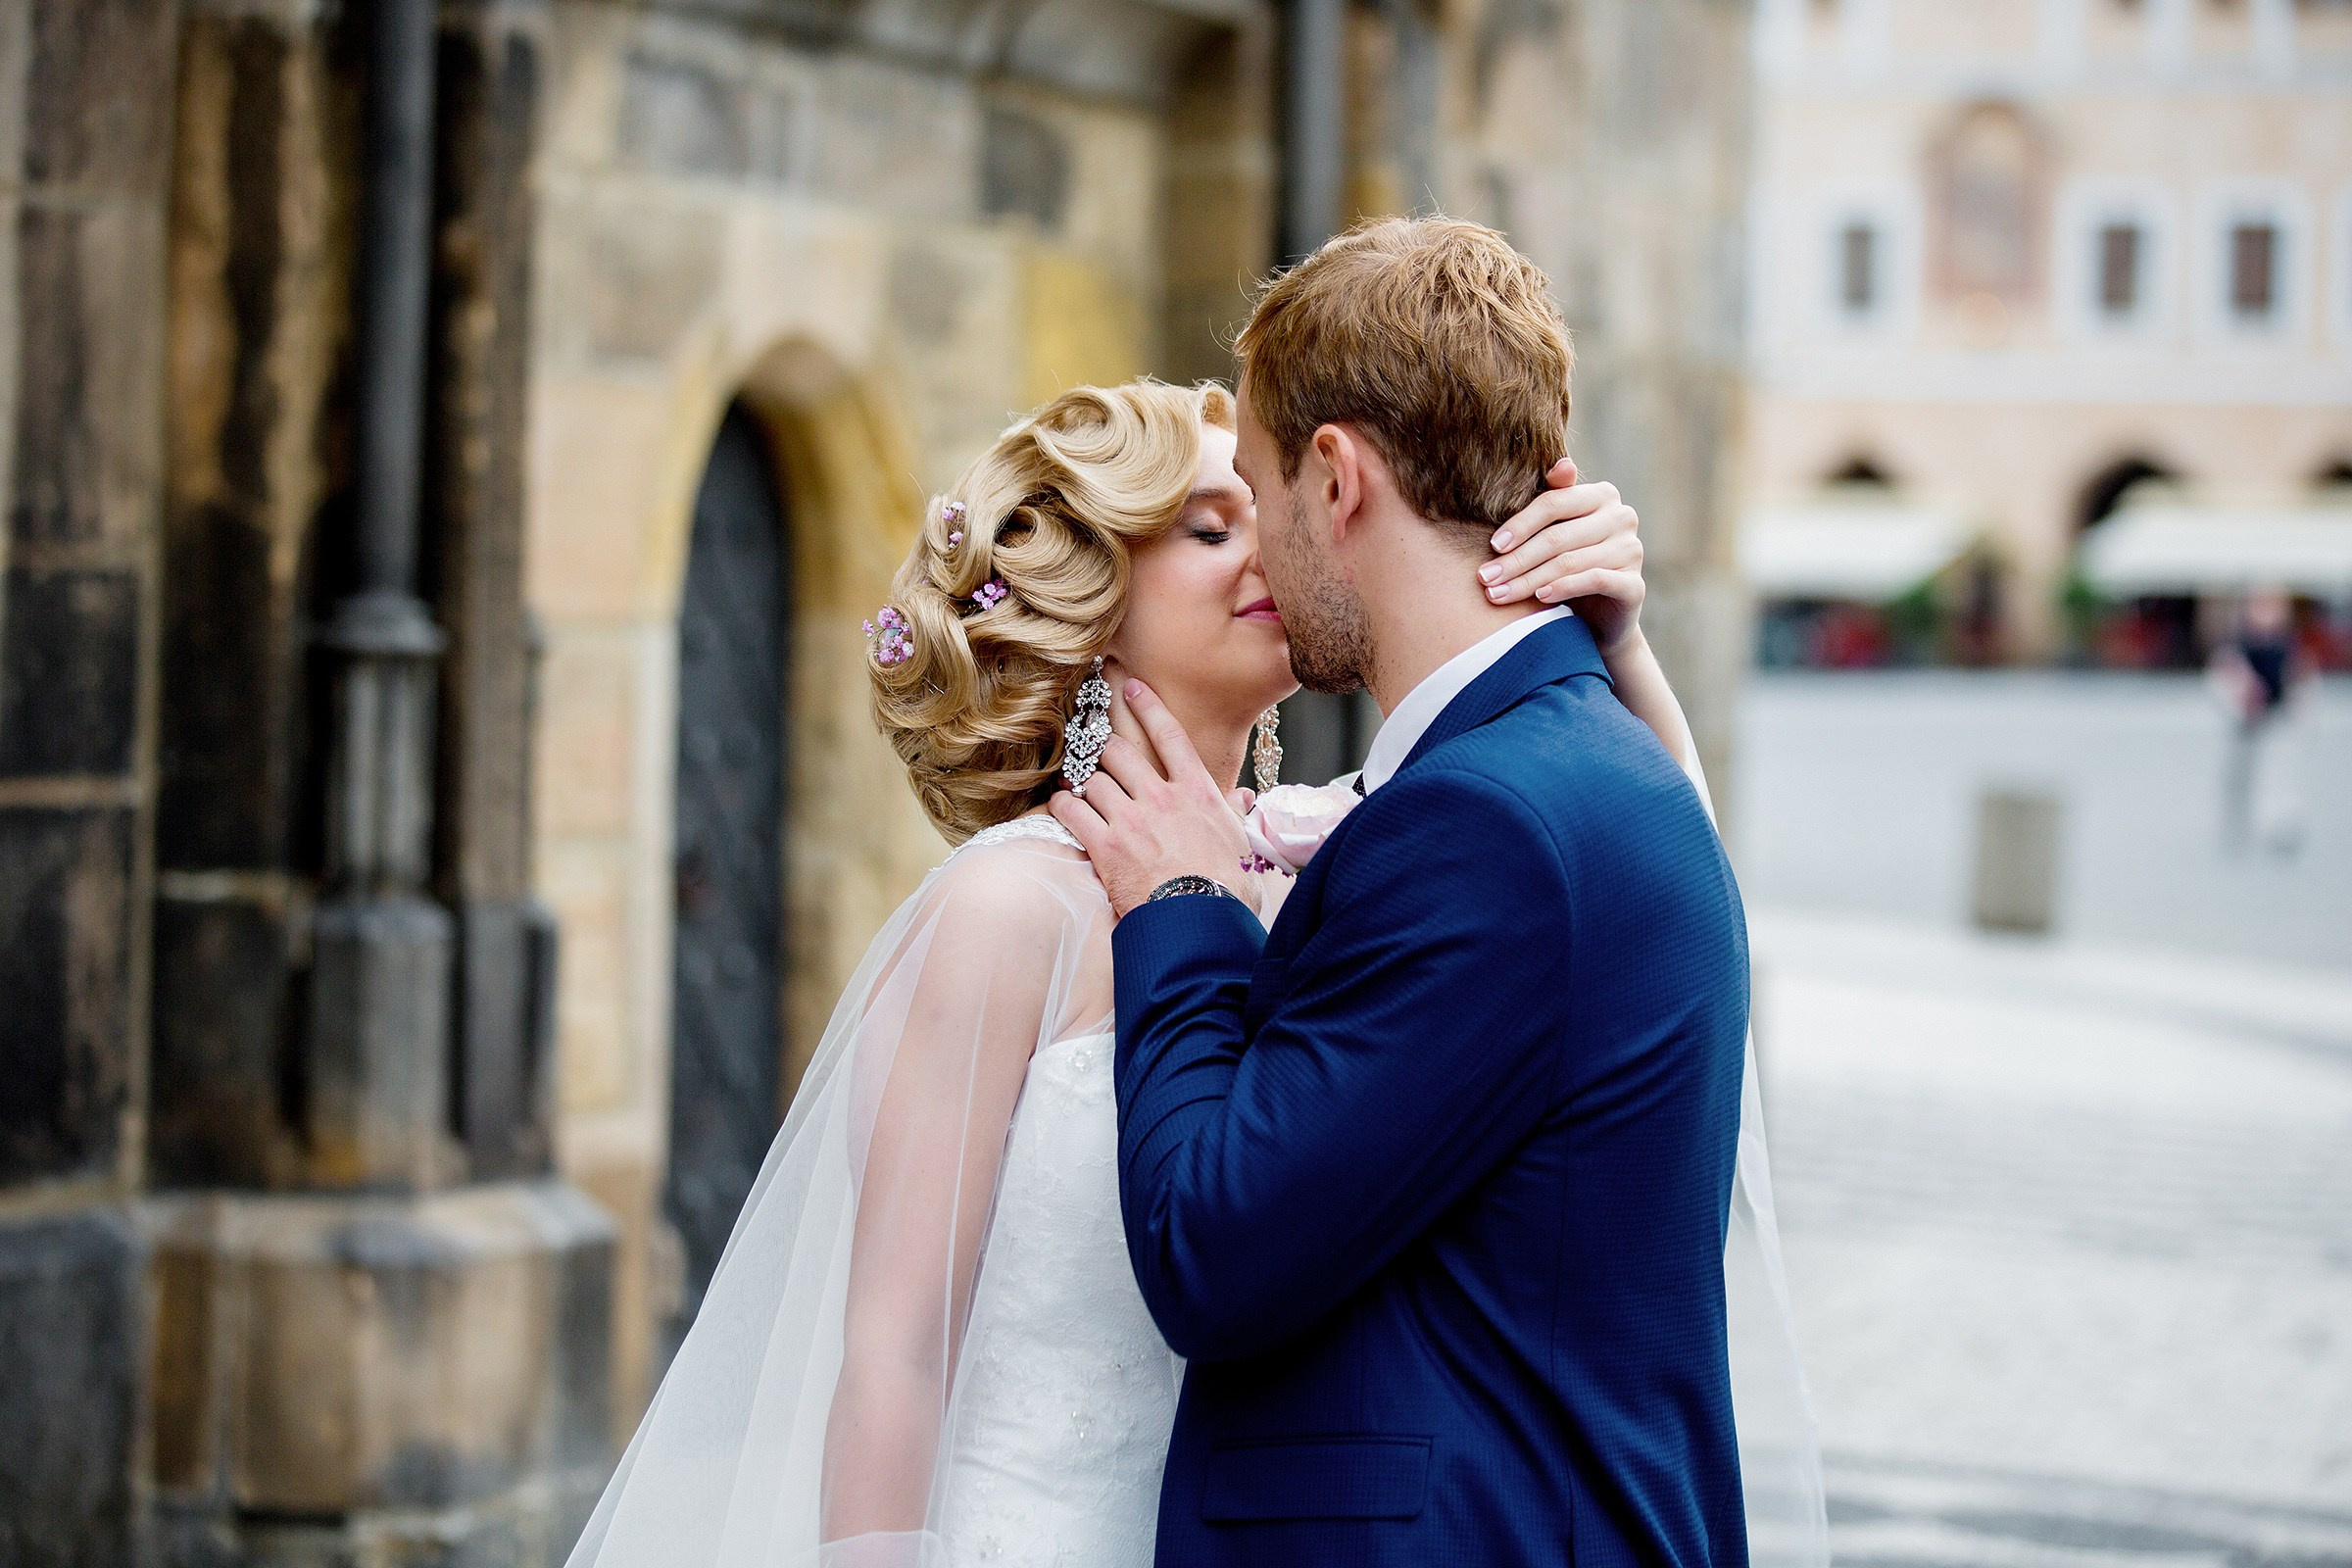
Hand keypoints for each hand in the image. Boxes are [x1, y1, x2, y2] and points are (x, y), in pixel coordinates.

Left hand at [1051, 680, 1252, 917]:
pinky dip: (1062, 805)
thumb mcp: (1240, 844)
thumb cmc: (1228, 887)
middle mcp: (1161, 797)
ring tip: (1073, 782)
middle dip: (1101, 747)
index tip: (1131, 688)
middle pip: (1119, 752)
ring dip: (1080, 780)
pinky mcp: (1106, 847)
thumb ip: (1233, 814)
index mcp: (1198, 792)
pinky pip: (1072, 813)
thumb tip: (1242, 799)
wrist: (1202, 922)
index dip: (1147, 707)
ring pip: (1093, 780)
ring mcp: (1131, 820)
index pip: (1170, 735)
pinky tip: (1060, 805)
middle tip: (1089, 745)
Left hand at [1479, 459, 1644, 654]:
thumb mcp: (1556, 530)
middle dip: (1516, 560)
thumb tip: (1561, 464)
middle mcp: (1622, 517)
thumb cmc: (1569, 565)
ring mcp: (1632, 550)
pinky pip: (1595, 580)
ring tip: (1498, 594)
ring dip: (1528, 580)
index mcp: (1602, 495)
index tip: (1492, 546)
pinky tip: (1540, 598)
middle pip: (1557, 536)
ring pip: (1569, 562)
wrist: (1599, 619)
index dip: (1520, 524)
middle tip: (1485, 578)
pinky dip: (1564, 588)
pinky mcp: (1635, 585)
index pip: (1553, 503)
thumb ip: (1553, 499)